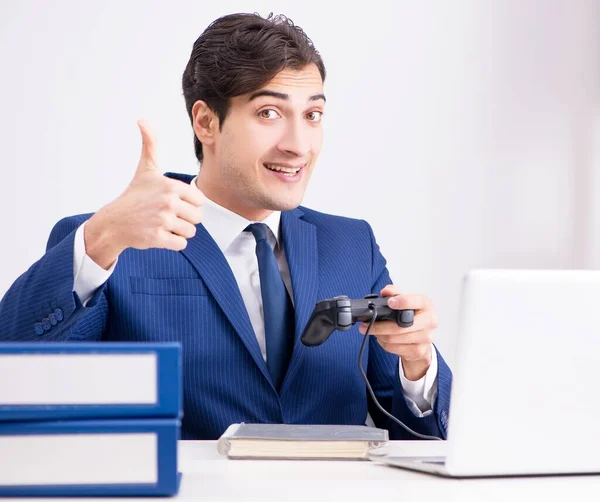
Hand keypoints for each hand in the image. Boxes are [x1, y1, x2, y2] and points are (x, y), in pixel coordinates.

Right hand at [85, 120, 204, 268]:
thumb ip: (150, 145)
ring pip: (191, 232)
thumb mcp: (145, 169)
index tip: (171, 203)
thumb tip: (142, 119)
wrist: (114, 222)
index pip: (200, 202)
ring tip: (162, 225)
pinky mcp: (157, 238)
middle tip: (166, 216)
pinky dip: (172, 243)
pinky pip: (181, 244)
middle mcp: (168, 202)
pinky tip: (159, 236)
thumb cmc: (134, 196)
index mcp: (171, 186)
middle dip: (185, 220)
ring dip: (179, 232)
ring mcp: (162, 221)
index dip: (188, 205)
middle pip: (197, 218)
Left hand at [359, 285, 437, 380]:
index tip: (390, 302)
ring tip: (373, 331)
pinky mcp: (419, 350)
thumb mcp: (405, 301)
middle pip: (400, 325)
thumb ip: (395, 293)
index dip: (403, 302)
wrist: (423, 337)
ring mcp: (426, 337)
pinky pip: (395, 348)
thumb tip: (386, 291)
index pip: (416, 301)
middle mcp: (429, 320)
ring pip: (394, 338)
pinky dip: (384, 344)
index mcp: (426, 305)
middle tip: (366, 324)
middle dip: (380, 326)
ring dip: (379, 335)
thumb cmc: (413, 316)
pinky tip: (382, 339)